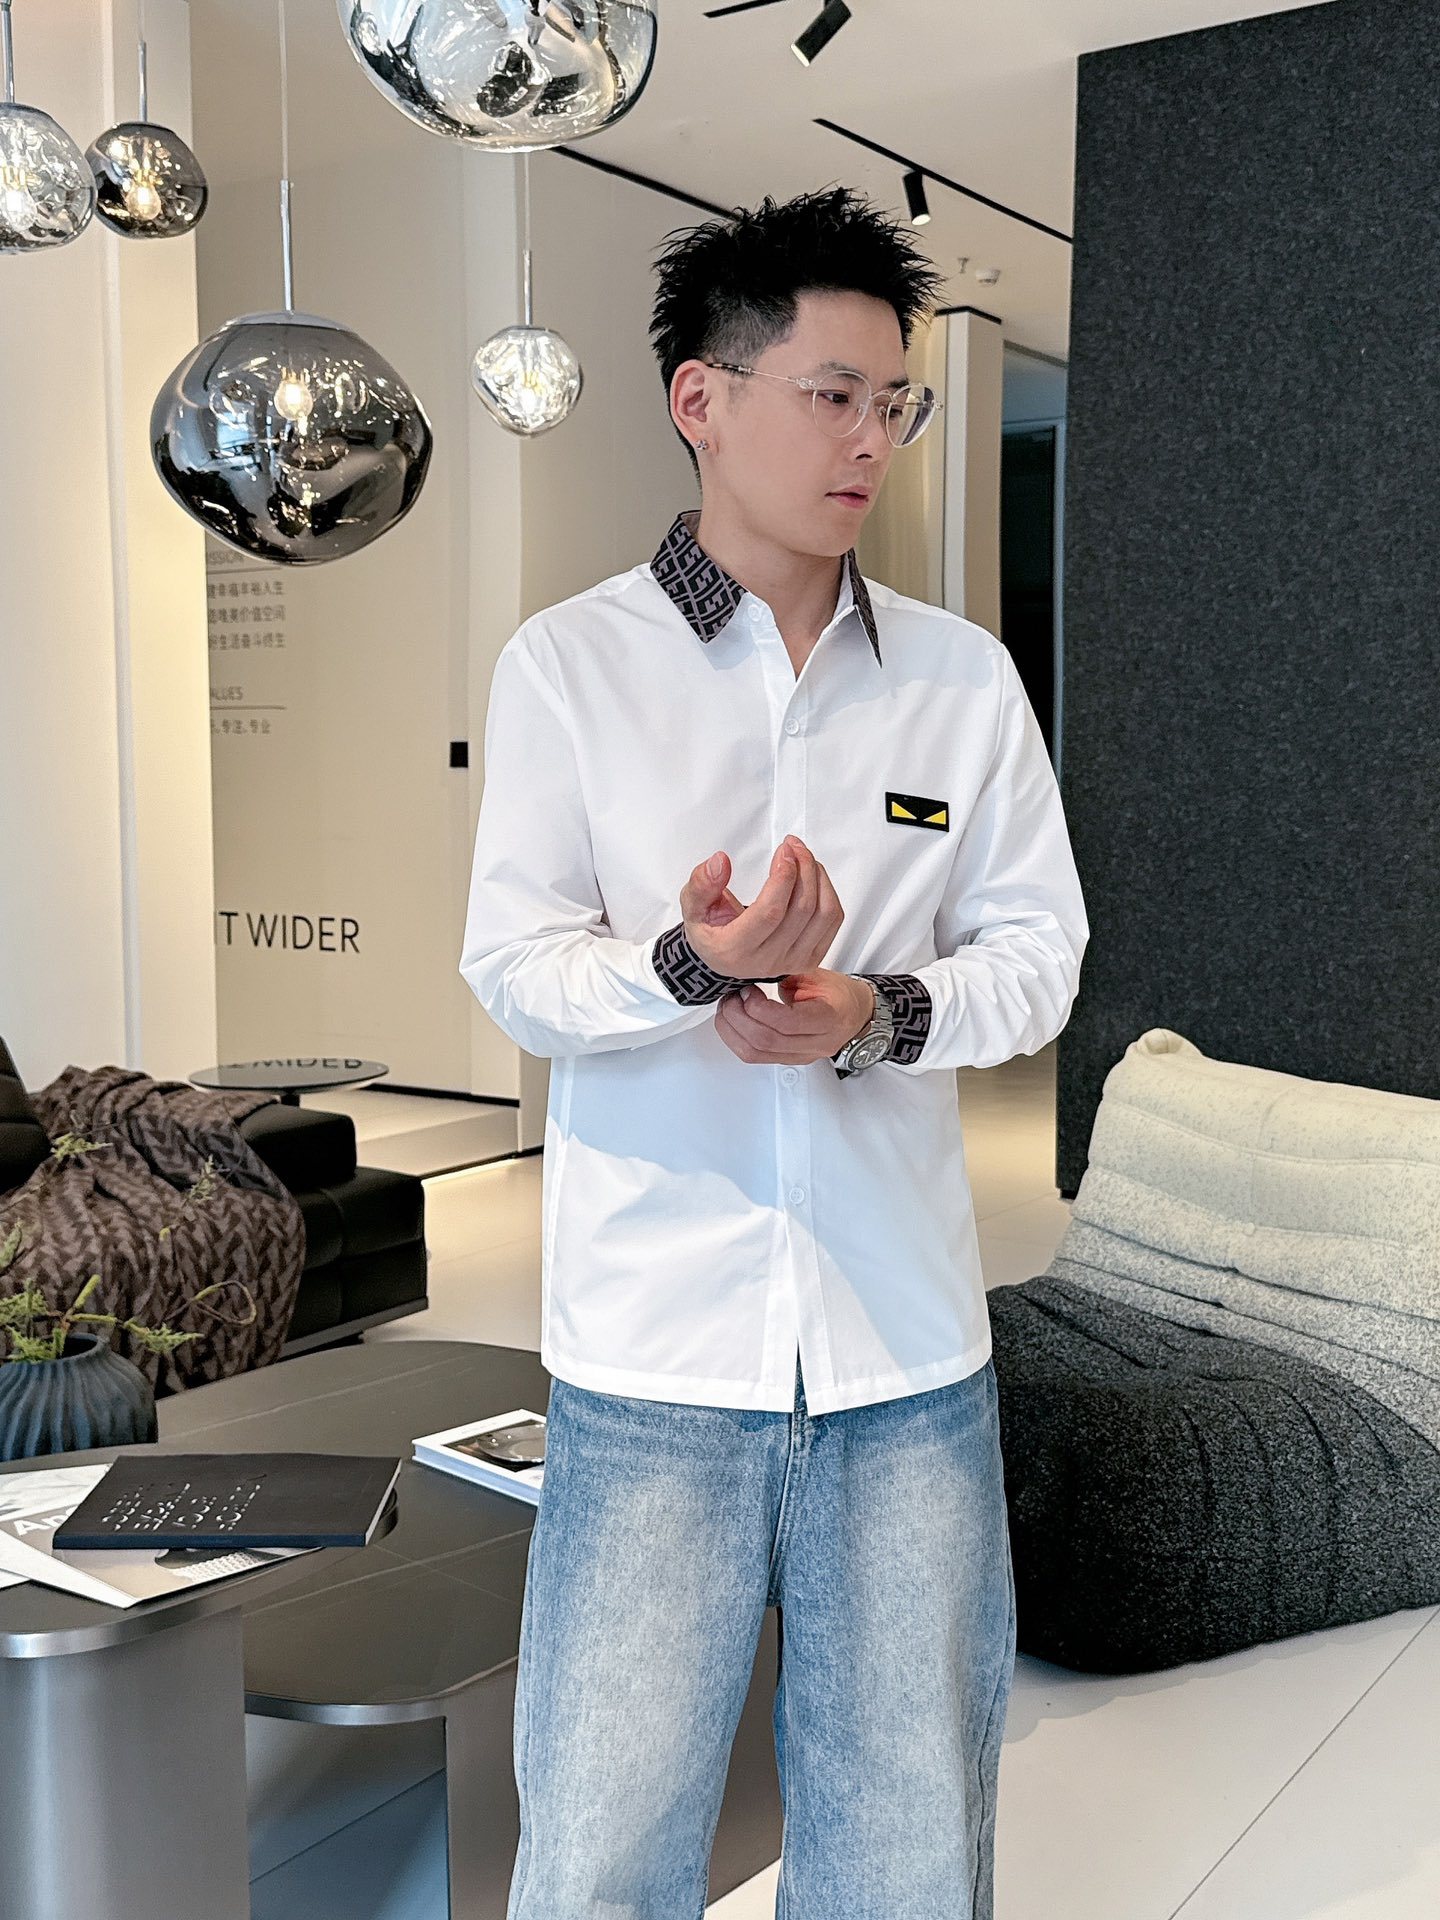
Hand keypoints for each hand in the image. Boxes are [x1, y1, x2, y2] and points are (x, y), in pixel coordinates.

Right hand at [680, 836, 842, 981]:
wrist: (722, 959)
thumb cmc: (710, 931)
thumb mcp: (692, 906)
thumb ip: (701, 884)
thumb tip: (720, 862)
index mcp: (736, 949)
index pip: (771, 912)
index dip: (784, 877)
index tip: (784, 852)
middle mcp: (768, 961)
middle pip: (802, 909)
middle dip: (803, 868)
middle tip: (792, 846)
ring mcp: (792, 961)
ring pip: (823, 914)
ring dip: (818, 877)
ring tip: (803, 857)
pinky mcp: (810, 957)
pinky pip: (832, 921)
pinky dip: (828, 891)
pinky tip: (812, 876)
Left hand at [714, 970, 874, 1066]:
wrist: (855, 1013)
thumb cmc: (839, 994)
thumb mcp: (816, 974)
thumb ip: (786, 973)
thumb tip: (751, 969)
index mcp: (828, 1019)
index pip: (787, 1023)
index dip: (759, 1007)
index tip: (747, 990)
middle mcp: (815, 1044)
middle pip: (767, 1041)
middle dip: (738, 1017)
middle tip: (731, 997)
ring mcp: (801, 1055)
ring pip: (756, 1054)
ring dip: (732, 1031)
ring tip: (727, 1009)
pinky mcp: (788, 1059)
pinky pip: (755, 1057)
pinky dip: (736, 1040)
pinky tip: (731, 1023)